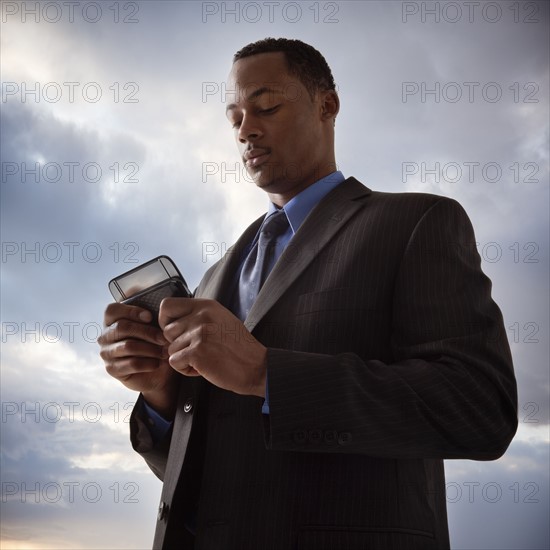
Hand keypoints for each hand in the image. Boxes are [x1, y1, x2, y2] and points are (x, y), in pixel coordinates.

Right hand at [97, 303, 178, 417]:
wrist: (156, 373)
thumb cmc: (155, 344)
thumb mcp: (155, 328)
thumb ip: (153, 317)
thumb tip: (159, 309)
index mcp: (112, 321)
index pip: (112, 310)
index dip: (131, 311)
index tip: (150, 317)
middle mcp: (105, 336)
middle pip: (122, 327)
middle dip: (147, 332)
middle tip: (164, 338)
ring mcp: (106, 353)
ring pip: (128, 346)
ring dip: (150, 349)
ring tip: (165, 352)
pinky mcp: (112, 369)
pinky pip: (131, 363)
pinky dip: (148, 363)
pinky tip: (158, 363)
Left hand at [159, 298, 266, 397]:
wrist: (256, 366)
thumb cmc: (239, 347)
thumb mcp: (220, 319)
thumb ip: (198, 316)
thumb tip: (171, 321)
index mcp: (206, 306)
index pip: (167, 305)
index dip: (165, 321)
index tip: (176, 332)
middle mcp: (202, 316)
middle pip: (167, 330)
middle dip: (177, 344)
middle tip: (197, 350)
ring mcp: (199, 333)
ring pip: (170, 348)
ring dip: (183, 358)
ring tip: (204, 359)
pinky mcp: (197, 352)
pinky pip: (174, 362)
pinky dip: (185, 369)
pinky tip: (202, 368)